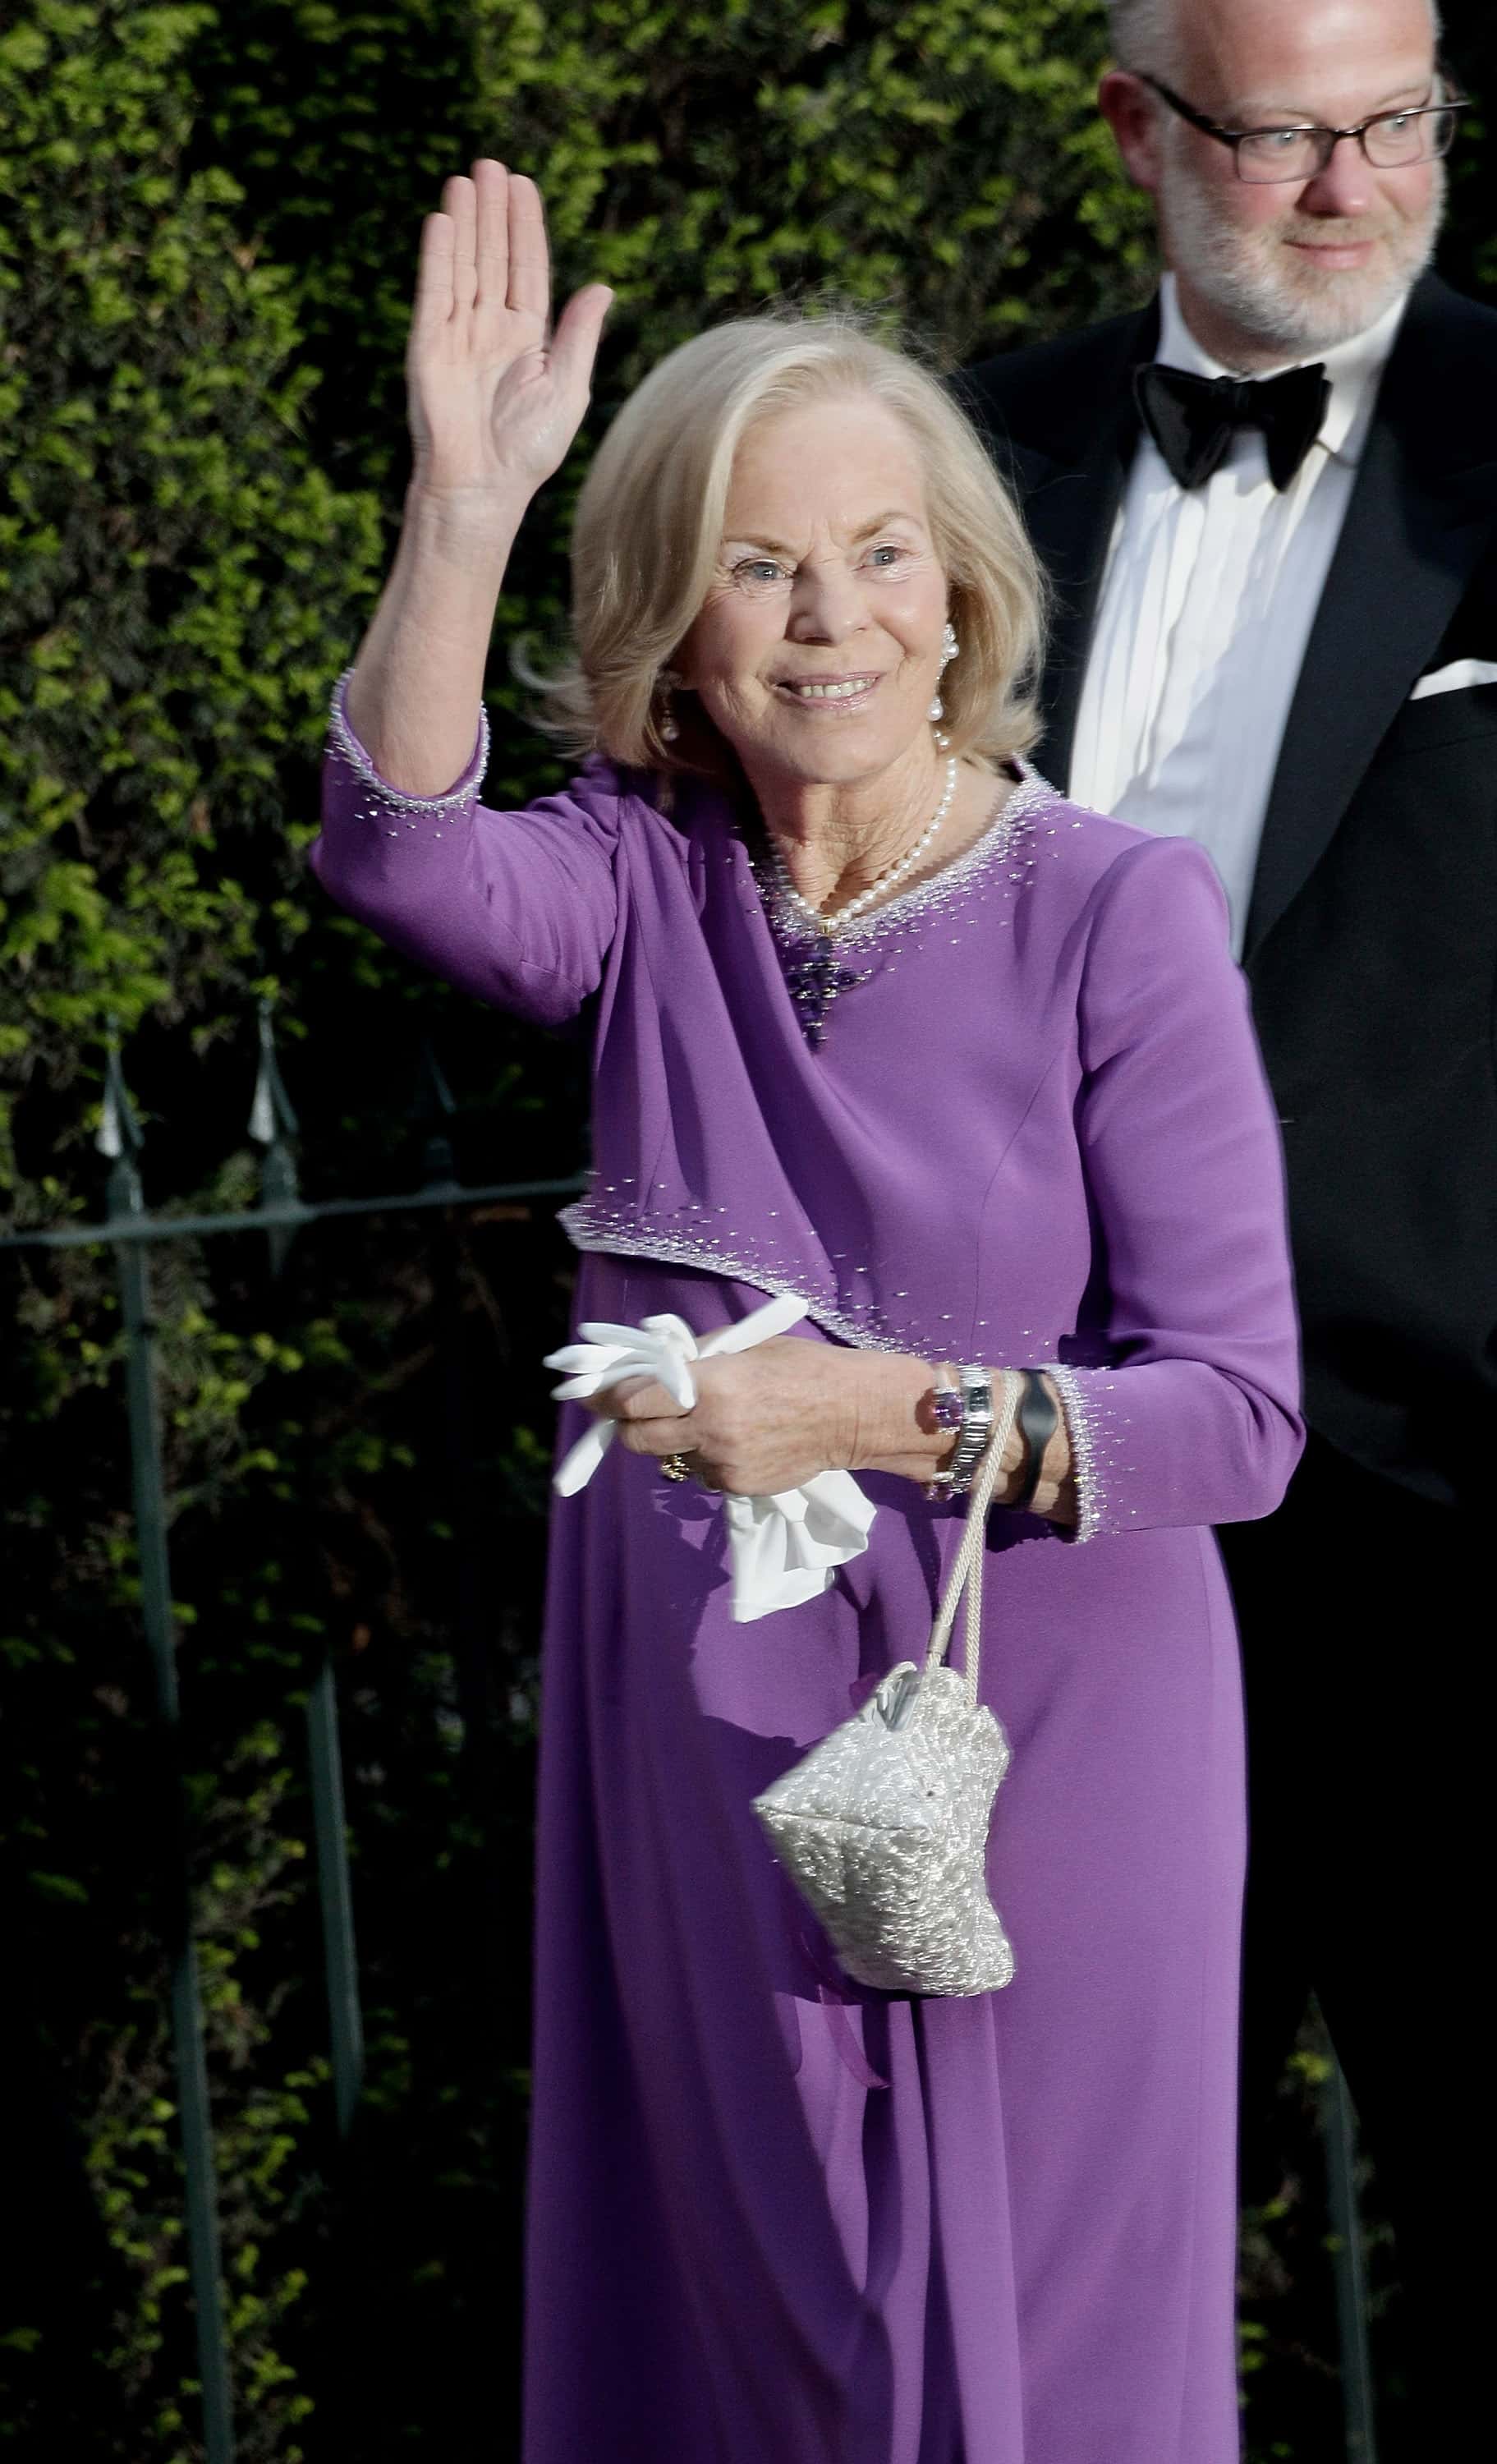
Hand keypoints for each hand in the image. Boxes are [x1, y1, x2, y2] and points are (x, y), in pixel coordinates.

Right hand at [406, 158, 611, 503]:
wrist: (483, 487)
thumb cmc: (528, 450)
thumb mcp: (568, 388)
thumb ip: (580, 336)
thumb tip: (603, 287)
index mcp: (527, 336)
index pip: (526, 269)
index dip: (525, 227)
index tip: (522, 184)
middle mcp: (490, 329)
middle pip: (492, 257)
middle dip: (492, 212)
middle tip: (491, 165)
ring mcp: (457, 334)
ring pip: (464, 266)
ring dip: (465, 222)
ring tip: (467, 179)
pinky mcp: (428, 346)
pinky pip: (434, 293)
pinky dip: (438, 257)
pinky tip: (442, 221)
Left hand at [597, 1337, 858, 1495]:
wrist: (851, 1414)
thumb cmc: (800, 1368)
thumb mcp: (744, 1347)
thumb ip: (694, 1358)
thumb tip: (649, 1365)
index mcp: (709, 1386)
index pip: (634, 1400)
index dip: (605, 1399)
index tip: (587, 1394)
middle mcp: (710, 1428)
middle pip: (638, 1438)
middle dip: (627, 1426)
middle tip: (630, 1413)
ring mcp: (723, 1463)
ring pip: (671, 1457)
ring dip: (674, 1440)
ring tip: (707, 1420)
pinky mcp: (738, 1486)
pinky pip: (703, 1473)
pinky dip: (707, 1457)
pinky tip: (738, 1440)